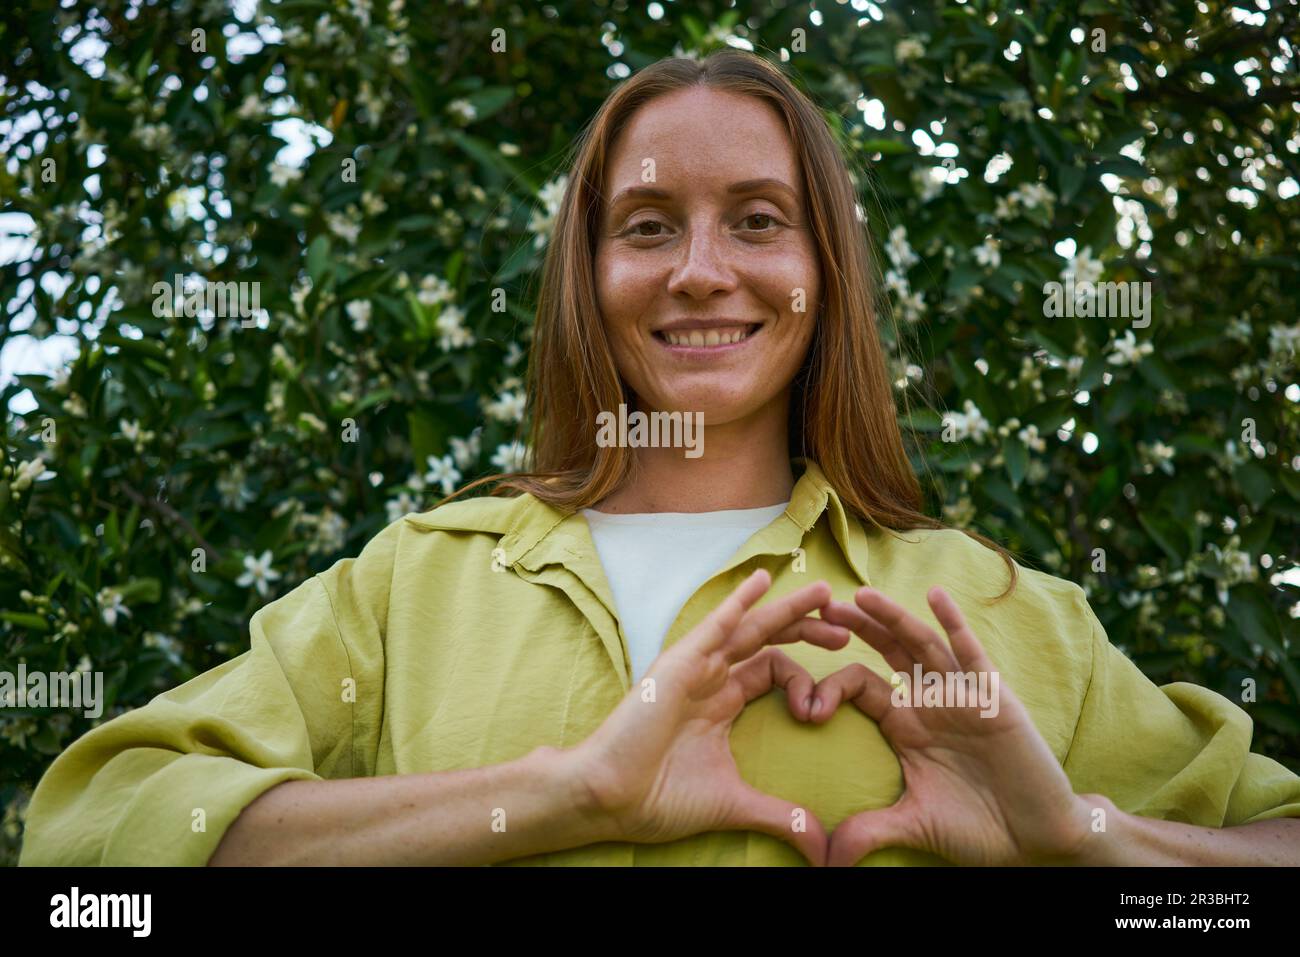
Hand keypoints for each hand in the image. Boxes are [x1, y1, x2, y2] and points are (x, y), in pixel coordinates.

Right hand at [574, 568, 850, 864]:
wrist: (609, 798)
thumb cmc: (658, 798)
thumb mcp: (735, 804)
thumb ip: (780, 816)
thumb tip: (821, 847)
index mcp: (723, 703)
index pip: (773, 671)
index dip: (806, 678)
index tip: (819, 711)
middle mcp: (711, 678)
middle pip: (769, 642)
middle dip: (808, 632)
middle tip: (847, 631)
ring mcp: (695, 668)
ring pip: (750, 627)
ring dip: (788, 608)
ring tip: (826, 594)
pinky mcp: (679, 664)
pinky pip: (713, 626)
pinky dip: (737, 602)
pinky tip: (761, 580)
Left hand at [814, 585, 1092, 865]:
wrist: (1039, 837)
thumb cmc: (980, 828)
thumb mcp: (915, 825)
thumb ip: (870, 830)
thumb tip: (826, 857)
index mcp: (906, 725)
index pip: (860, 687)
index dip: (832, 687)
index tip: (808, 708)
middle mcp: (930, 702)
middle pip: (885, 652)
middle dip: (855, 628)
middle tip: (818, 606)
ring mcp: (962, 695)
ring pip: (921, 645)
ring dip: (893, 618)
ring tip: (861, 595)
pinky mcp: (993, 698)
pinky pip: (971, 653)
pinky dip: (954, 623)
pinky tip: (935, 595)